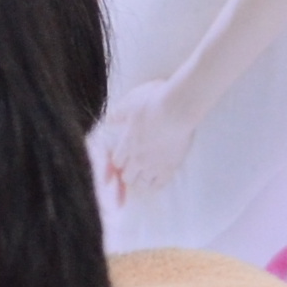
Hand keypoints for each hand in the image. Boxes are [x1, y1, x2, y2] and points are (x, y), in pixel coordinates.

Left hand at [96, 81, 186, 206]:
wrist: (177, 109)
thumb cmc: (153, 102)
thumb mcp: (130, 103)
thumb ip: (118, 114)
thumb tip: (108, 120)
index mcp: (127, 144)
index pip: (117, 162)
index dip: (119, 162)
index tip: (124, 159)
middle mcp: (138, 158)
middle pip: (127, 176)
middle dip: (129, 173)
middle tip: (135, 168)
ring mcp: (155, 164)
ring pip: (142, 184)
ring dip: (142, 180)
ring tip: (146, 174)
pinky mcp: (172, 166)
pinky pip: (160, 184)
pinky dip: (157, 184)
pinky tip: (158, 178)